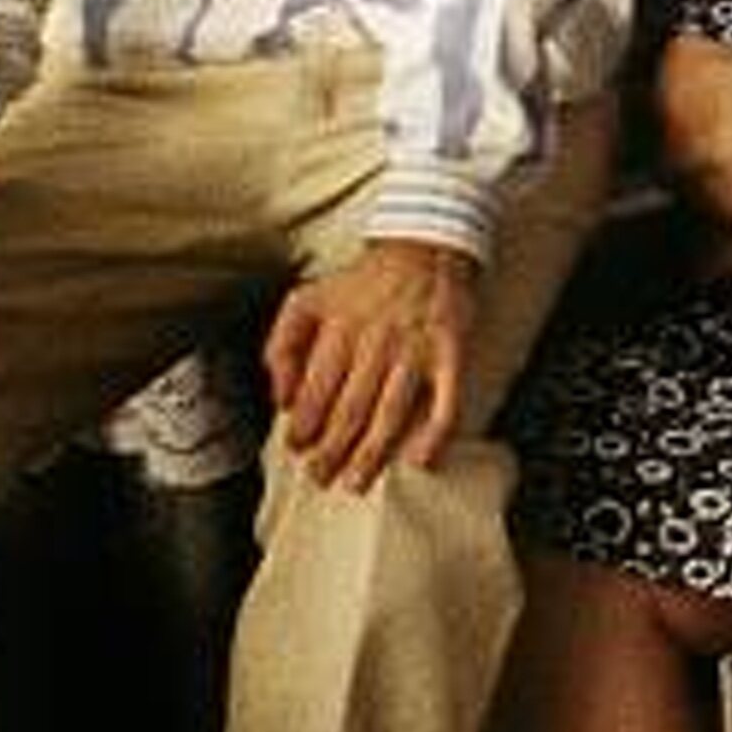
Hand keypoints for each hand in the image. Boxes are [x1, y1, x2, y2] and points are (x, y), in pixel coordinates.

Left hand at [265, 237, 475, 492]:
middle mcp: (376, 342)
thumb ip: (282, 345)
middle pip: (350, 410)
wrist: (424, 249)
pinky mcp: (450, 353)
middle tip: (321, 478)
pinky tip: (422, 460)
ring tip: (356, 482)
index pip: (315, 392)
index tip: (297, 450)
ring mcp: (416, 350)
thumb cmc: (362, 283)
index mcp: (339, 329)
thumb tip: (281, 398)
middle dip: (332, 451)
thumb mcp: (306, 300)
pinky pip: (446, 401)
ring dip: (372, 454)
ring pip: (391, 413)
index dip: (303, 426)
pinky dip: (435, 434)